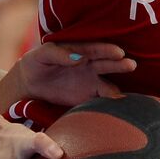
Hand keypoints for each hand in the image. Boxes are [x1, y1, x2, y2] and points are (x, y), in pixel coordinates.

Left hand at [14, 41, 135, 106]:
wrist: (28, 84)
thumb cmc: (35, 62)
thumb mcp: (42, 54)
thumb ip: (58, 54)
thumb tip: (78, 58)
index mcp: (80, 51)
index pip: (96, 50)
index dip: (107, 50)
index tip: (119, 52)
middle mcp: (89, 66)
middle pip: (107, 65)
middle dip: (119, 65)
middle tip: (131, 65)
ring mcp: (90, 83)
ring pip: (108, 85)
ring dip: (117, 89)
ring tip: (127, 95)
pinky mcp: (86, 98)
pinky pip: (100, 101)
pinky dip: (109, 104)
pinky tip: (117, 109)